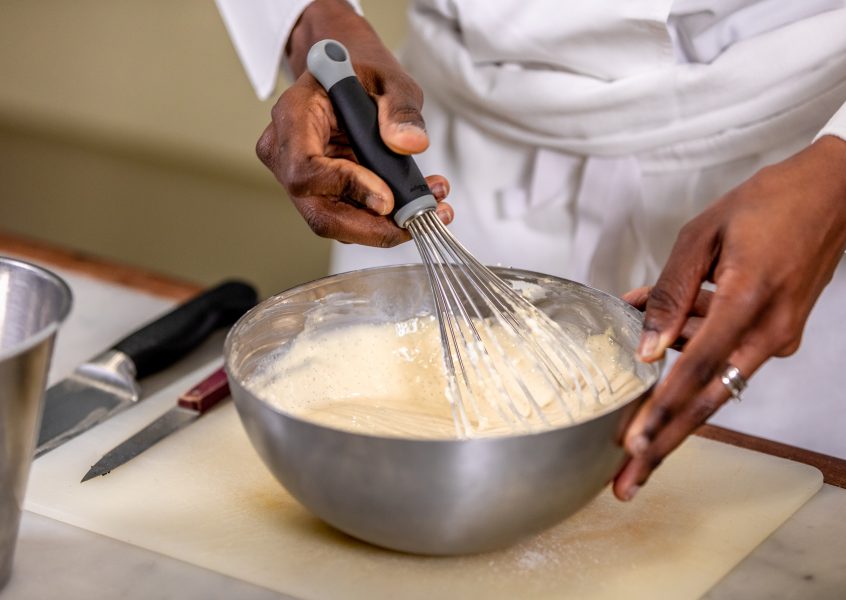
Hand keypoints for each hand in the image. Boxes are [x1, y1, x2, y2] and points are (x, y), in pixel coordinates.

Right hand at [256, 0, 452, 246]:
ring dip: (385, 226)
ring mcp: (299, 177)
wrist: (348, 78)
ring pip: (336, 221)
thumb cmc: (361, 73)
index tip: (387, 198)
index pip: (305, 169)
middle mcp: (285, 154)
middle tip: (418, 221)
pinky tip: (416, 201)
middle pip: (319, 212)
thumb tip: (410, 144)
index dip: (346, 188)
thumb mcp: (389, 78)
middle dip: (372, 227)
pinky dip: (384, 219)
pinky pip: (348, 216)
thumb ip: (401, 109)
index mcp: (293, 116)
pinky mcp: (321, 193)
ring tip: (431, 206)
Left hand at [613, 135, 845, 500]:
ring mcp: (777, 336)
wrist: (831, 191)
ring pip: (714, 381)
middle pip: (707, 400)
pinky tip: (663, 329)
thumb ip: (672, 293)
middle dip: (664, 442)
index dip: (662, 409)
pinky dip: (693, 347)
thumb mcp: (703, 235)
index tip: (634, 444)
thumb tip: (648, 345)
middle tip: (629, 480)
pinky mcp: (777, 333)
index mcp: (749, 299)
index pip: (697, 368)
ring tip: (633, 371)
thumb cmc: (768, 203)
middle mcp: (769, 330)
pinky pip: (726, 353)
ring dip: (672, 385)